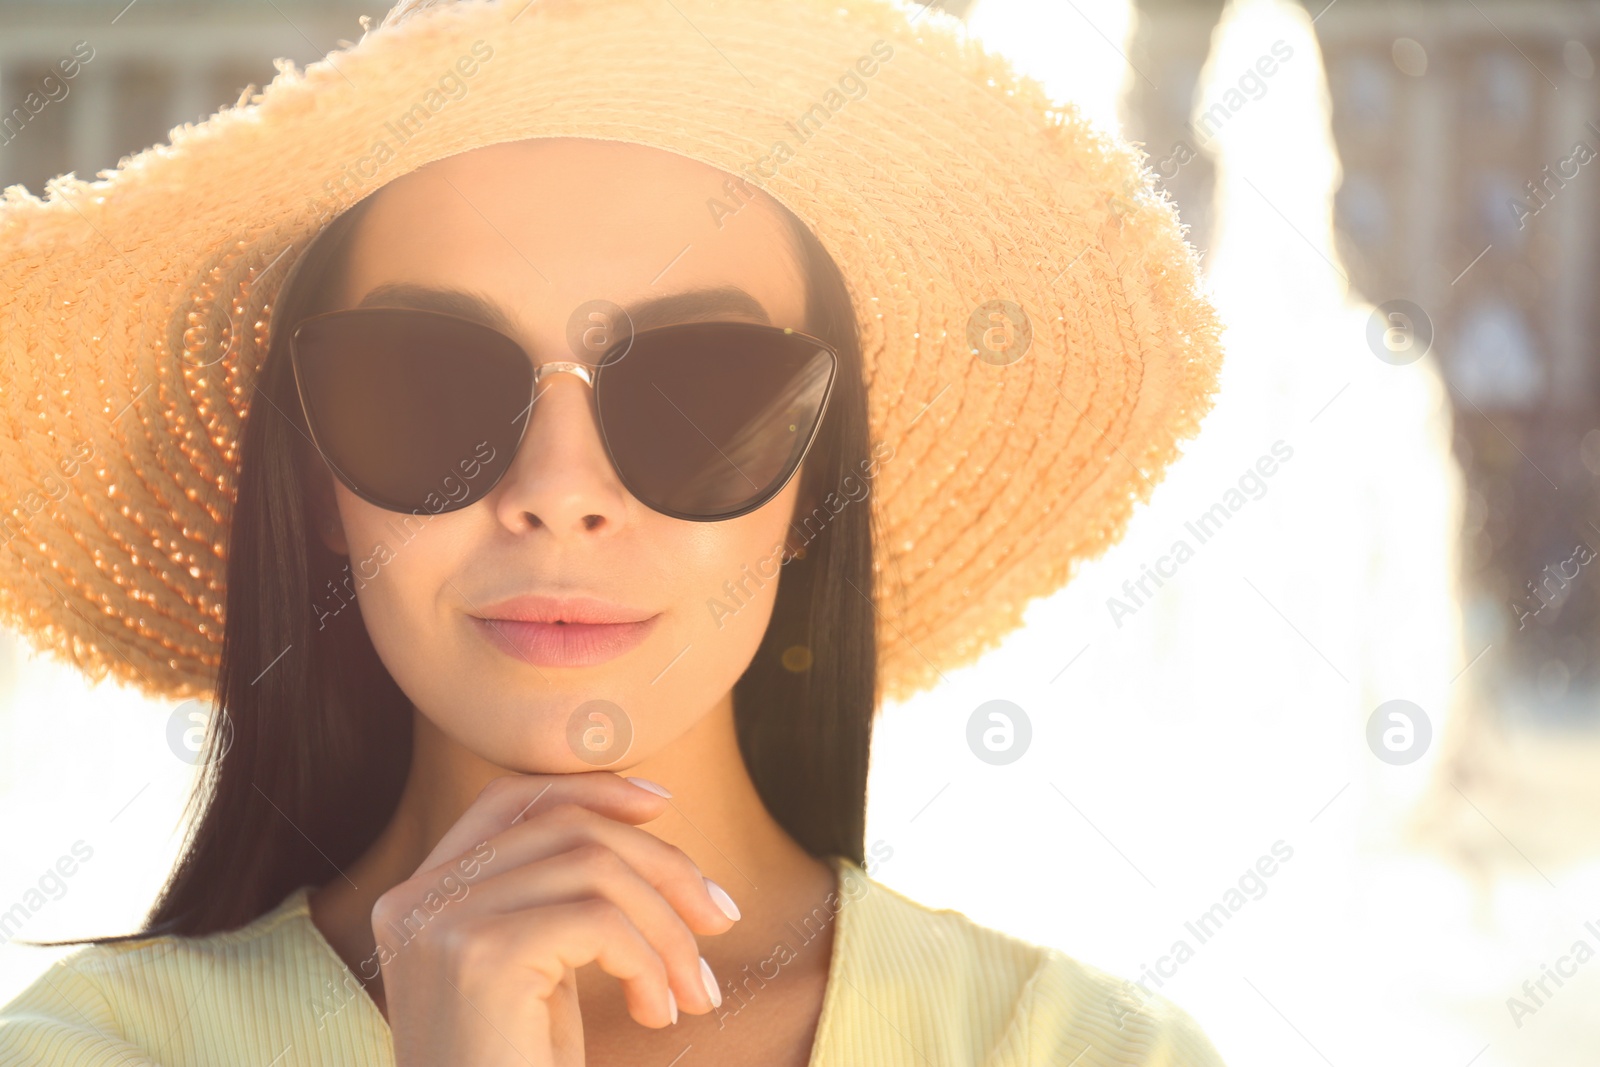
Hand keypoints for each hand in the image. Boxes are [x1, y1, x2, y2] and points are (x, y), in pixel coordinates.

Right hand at [372, 771, 739, 1066]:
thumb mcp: (540, 972)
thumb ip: (562, 895)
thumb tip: (646, 812)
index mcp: (421, 895)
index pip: (510, 799)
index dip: (592, 788)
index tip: (664, 805)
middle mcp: (417, 898)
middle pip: (568, 828)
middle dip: (663, 866)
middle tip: (721, 919)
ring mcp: (441, 924)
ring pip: (595, 869)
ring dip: (669, 928)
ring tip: (691, 992)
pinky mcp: (480, 957)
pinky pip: (600, 921)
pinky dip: (650, 962)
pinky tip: (658, 1013)